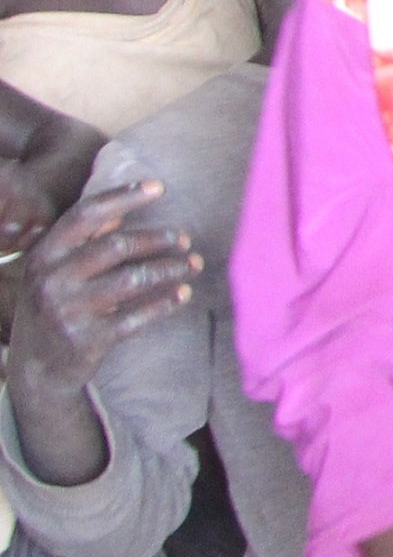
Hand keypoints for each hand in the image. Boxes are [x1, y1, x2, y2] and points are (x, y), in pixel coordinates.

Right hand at [8, 182, 197, 395]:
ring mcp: (68, 311)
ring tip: (193, 264)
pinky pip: (137, 316)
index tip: (160, 187)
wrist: (35, 370)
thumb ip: (85, 242)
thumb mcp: (55, 273)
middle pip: (116, 245)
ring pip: (132, 280)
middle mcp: (52, 280)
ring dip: (169, 269)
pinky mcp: (87, 340)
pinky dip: (165, 302)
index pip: (85, 215)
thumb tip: (122, 209)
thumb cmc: (55, 308)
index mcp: (44, 256)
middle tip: (185, 239)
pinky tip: (184, 293)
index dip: (123, 196)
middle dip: (158, 239)